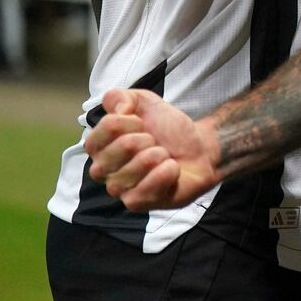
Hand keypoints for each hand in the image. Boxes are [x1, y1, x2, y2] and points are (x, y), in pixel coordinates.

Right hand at [84, 89, 220, 211]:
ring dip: (157, 156)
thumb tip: (118, 110)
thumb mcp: (145, 102)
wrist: (200, 147)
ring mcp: (119, 188)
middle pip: (120, 148)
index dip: (126, 122)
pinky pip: (142, 191)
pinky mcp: (136, 203)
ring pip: (132, 169)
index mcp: (100, 146)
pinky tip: (171, 170)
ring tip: (164, 155)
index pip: (100, 132)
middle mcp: (104, 169)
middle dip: (146, 139)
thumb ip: (121, 97)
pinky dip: (164, 174)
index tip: (141, 123)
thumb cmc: (167, 128)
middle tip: (155, 141)